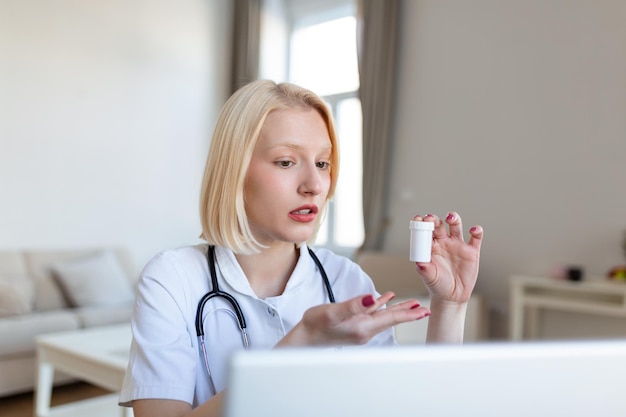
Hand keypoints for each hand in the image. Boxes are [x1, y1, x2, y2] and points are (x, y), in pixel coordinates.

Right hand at [277, 292, 430, 346]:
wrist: (304, 338)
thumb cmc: (316, 325)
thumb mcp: (334, 312)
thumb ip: (355, 305)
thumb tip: (373, 297)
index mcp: (363, 327)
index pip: (390, 318)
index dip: (408, 314)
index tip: (423, 312)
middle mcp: (365, 330)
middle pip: (391, 320)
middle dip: (408, 314)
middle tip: (424, 310)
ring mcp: (360, 328)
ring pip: (384, 317)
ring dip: (397, 310)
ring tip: (411, 305)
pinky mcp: (354, 325)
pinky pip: (372, 315)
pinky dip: (381, 307)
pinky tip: (384, 299)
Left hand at [414, 212, 482, 303]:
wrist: (452, 296)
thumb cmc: (437, 285)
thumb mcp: (429, 277)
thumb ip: (424, 269)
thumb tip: (419, 262)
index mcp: (431, 246)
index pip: (425, 230)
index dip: (422, 222)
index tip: (418, 218)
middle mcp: (444, 242)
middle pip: (439, 225)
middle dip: (435, 219)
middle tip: (431, 218)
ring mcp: (458, 245)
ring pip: (456, 226)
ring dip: (454, 219)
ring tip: (450, 217)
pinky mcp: (472, 251)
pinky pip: (475, 238)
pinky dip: (476, 231)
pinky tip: (473, 230)